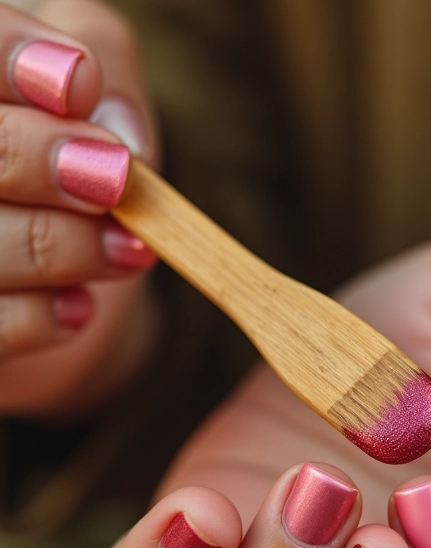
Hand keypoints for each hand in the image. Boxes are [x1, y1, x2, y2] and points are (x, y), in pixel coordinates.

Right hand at [0, 0, 157, 414]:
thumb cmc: (74, 159)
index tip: (77, 84)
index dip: (4, 58)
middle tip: (115, 178)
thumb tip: (111, 130)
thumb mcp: (92, 81)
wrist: (65, 275)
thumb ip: (100, 55)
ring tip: (126, 250)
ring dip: (61, 246)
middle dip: (39, 159)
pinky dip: (42, 318)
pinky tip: (78, 307)